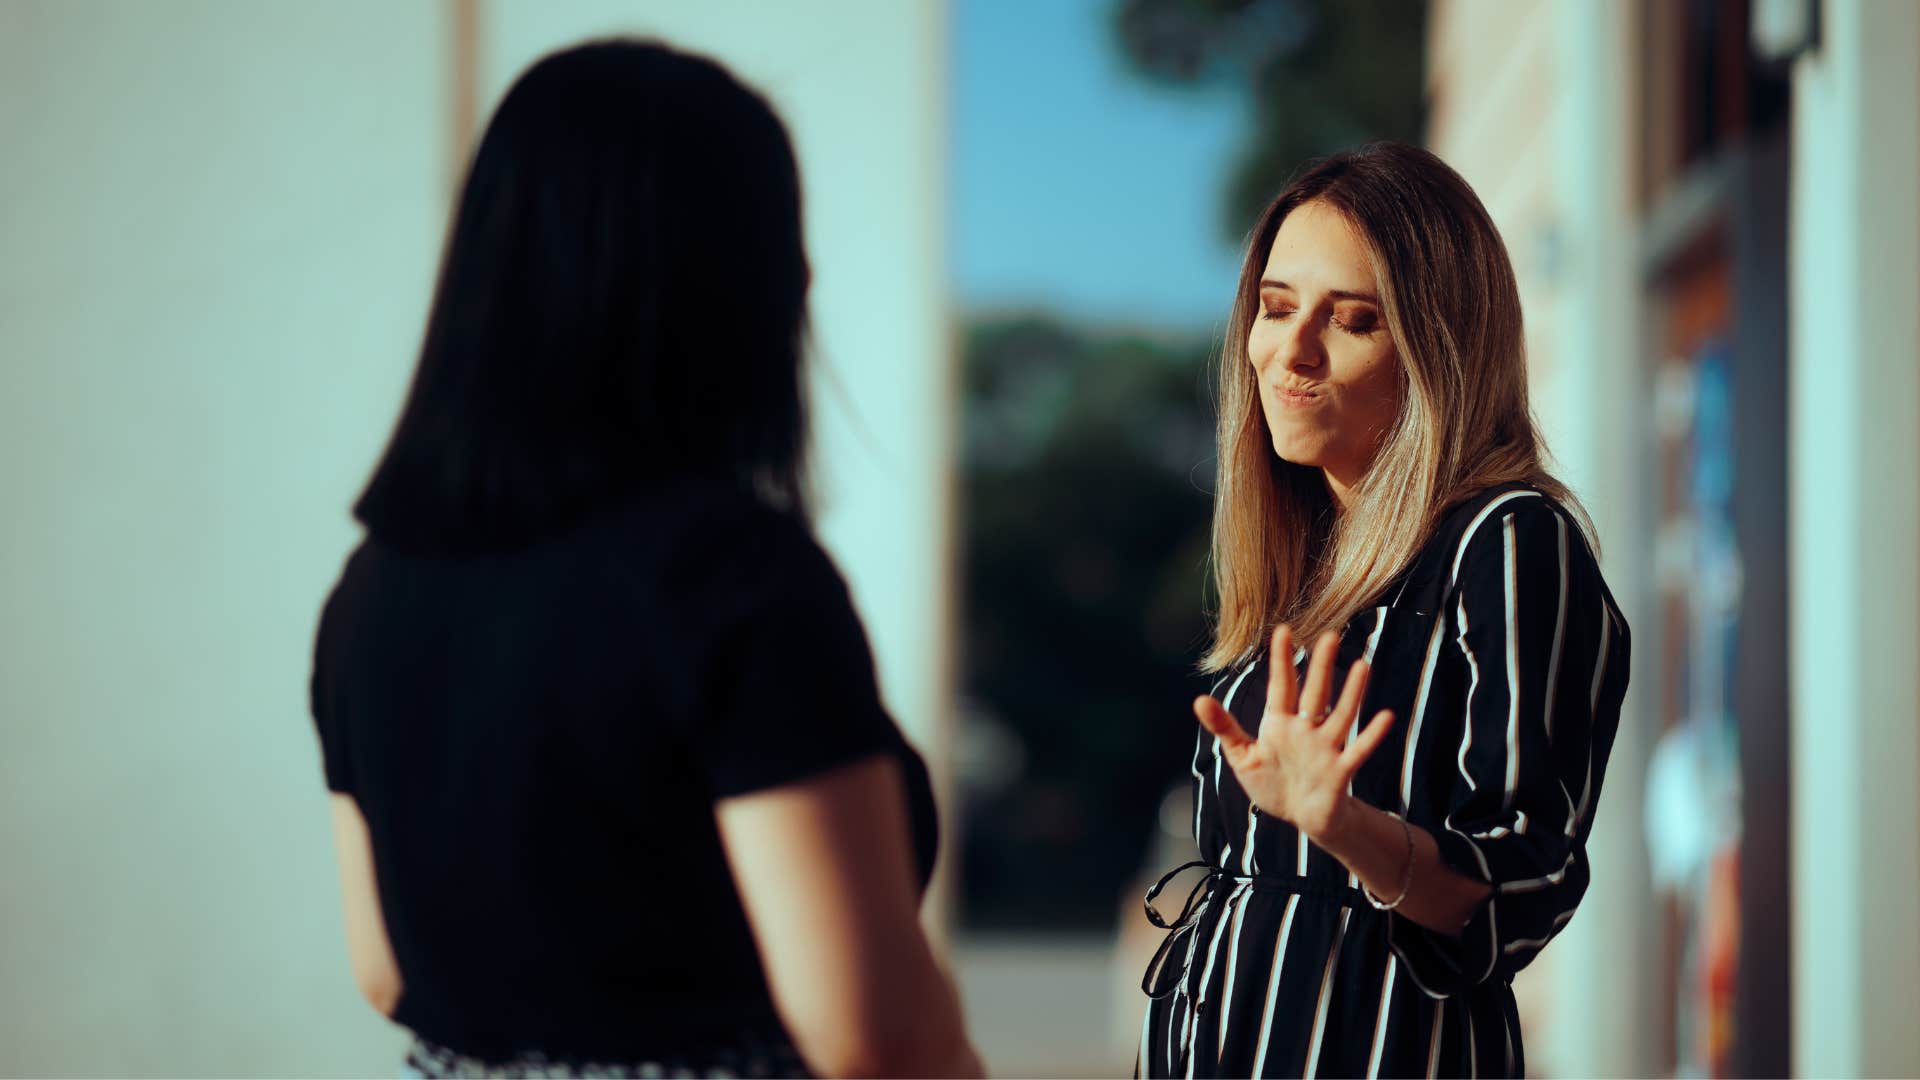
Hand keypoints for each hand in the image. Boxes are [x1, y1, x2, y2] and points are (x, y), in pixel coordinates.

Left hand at [1191, 624, 1395, 841]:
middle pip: (1315, 693)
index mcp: (1280, 724)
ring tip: (1362, 666)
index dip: (1282, 660)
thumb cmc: (1272, 784)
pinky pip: (1358, 750)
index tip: (1283, 631)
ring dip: (1352, 693)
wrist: (1300, 818)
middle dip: (1321, 666)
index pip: (1281, 686)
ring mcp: (1325, 748)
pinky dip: (1371, 735)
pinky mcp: (1340, 770)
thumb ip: (1225, 729)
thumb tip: (1198, 700)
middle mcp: (1306, 730)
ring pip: (1340, 715)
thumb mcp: (1242, 757)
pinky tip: (1385, 716)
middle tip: (1330, 636)